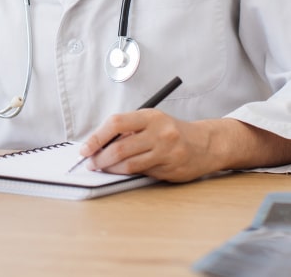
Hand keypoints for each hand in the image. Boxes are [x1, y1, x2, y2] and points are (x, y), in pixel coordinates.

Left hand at [77, 110, 216, 182]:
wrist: (205, 144)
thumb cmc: (172, 131)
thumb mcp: (151, 122)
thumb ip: (128, 130)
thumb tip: (97, 144)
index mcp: (151, 116)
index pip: (116, 124)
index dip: (96, 137)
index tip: (85, 148)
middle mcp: (160, 133)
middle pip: (119, 149)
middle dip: (99, 159)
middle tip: (91, 163)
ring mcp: (166, 152)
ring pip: (128, 165)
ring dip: (110, 169)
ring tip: (104, 168)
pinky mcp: (170, 169)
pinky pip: (141, 174)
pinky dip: (128, 173)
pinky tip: (125, 170)